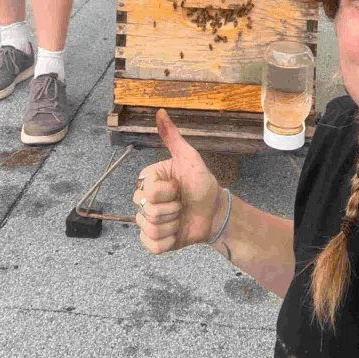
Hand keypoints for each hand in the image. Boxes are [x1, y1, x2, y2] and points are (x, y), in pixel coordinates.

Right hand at [132, 109, 224, 253]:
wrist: (214, 210)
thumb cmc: (201, 182)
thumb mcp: (189, 157)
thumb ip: (172, 136)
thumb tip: (160, 111)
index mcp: (148, 181)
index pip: (148, 191)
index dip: (167, 192)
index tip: (179, 187)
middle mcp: (144, 201)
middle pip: (147, 211)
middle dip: (172, 208)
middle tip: (182, 203)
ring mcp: (147, 222)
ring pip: (151, 229)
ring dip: (173, 224)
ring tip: (181, 217)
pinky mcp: (154, 242)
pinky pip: (153, 246)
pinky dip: (169, 241)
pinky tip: (178, 232)